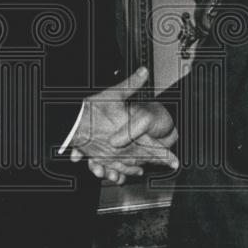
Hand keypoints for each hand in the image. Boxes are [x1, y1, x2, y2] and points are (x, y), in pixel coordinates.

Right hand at [69, 68, 178, 184]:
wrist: (71, 124)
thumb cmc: (91, 110)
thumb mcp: (114, 94)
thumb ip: (131, 84)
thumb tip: (144, 72)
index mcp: (130, 135)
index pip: (153, 148)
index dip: (166, 156)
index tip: (175, 163)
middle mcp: (123, 148)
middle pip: (143, 159)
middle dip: (155, 163)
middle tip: (166, 167)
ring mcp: (111, 156)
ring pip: (128, 166)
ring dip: (136, 168)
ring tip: (142, 171)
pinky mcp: (98, 158)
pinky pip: (112, 169)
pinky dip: (119, 172)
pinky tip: (120, 175)